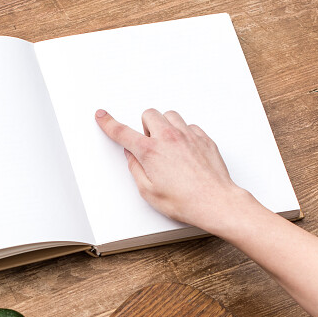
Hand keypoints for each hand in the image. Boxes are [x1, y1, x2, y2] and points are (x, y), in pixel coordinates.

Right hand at [94, 108, 249, 235]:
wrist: (215, 201)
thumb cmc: (185, 201)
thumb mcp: (149, 192)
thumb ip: (136, 169)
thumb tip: (131, 156)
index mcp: (150, 152)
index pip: (122, 132)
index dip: (109, 123)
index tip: (102, 116)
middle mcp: (168, 138)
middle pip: (149, 114)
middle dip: (145, 126)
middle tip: (149, 144)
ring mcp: (188, 135)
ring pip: (170, 115)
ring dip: (164, 126)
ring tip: (168, 146)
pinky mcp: (203, 138)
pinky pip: (189, 125)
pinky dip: (183, 133)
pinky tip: (185, 151)